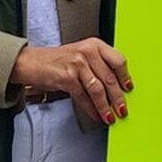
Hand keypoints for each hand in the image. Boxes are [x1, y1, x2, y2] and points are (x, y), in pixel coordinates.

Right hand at [17, 36, 134, 123]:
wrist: (31, 62)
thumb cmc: (57, 60)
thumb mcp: (81, 55)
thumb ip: (98, 64)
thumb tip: (116, 85)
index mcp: (94, 45)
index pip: (118, 60)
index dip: (125, 77)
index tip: (129, 88)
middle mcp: (87, 52)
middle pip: (109, 78)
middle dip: (118, 98)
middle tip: (122, 109)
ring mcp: (77, 64)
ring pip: (98, 90)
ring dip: (105, 106)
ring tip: (110, 116)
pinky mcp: (67, 77)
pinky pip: (83, 97)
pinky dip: (91, 109)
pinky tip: (95, 114)